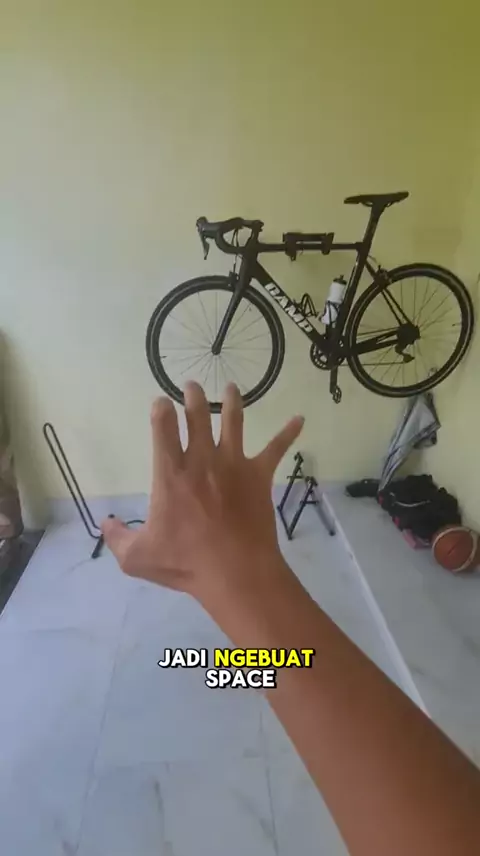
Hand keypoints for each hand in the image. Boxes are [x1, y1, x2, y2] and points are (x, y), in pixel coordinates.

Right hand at [102, 382, 302, 599]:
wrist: (234, 570)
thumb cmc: (185, 563)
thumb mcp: (137, 557)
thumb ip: (117, 538)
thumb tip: (106, 523)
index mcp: (171, 474)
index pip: (162, 428)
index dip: (161, 410)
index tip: (161, 402)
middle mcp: (201, 460)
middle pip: (197, 416)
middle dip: (193, 396)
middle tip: (192, 385)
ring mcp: (233, 464)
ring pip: (233, 422)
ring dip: (232, 402)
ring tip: (231, 387)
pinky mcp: (259, 476)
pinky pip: (276, 449)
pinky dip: (288, 433)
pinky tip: (299, 419)